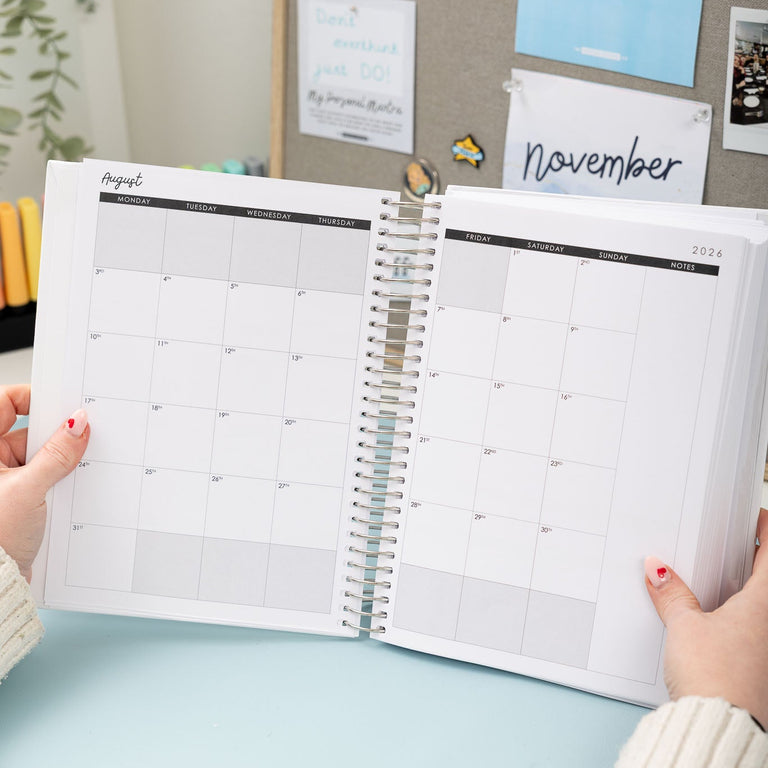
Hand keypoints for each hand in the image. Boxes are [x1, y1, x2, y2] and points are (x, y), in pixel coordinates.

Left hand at [0, 384, 88, 581]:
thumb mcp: (29, 490)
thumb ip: (57, 454)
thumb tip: (77, 424)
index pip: (6, 402)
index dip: (34, 398)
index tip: (63, 405)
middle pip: (28, 431)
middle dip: (55, 437)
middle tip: (76, 441)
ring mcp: (3, 480)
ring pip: (39, 455)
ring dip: (58, 463)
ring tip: (65, 478)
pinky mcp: (17, 498)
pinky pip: (42, 476)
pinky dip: (57, 480)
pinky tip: (65, 492)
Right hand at [645, 508, 767, 727]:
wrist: (723, 728)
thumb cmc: (716, 679)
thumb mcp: (685, 627)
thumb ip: (672, 596)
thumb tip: (659, 571)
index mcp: (763, 606)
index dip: (765, 532)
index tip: (758, 520)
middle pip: (766, 583)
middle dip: (751, 563)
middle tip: (731, 548)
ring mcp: (766, 649)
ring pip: (758, 610)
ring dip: (742, 593)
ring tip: (715, 583)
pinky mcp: (757, 669)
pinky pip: (751, 634)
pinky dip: (736, 621)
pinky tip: (711, 625)